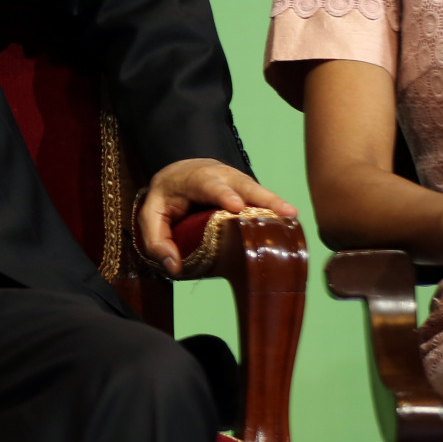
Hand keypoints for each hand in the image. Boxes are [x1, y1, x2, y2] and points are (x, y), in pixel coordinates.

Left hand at [140, 157, 297, 275]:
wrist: (180, 173)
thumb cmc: (166, 198)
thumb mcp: (150, 216)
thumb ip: (156, 241)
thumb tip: (174, 268)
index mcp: (192, 179)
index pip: (207, 184)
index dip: (222, 193)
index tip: (236, 205)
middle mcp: (218, 176)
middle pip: (240, 183)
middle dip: (260, 197)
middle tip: (282, 211)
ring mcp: (235, 181)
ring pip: (255, 189)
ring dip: (273, 202)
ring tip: (292, 216)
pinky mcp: (246, 191)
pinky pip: (261, 198)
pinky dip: (274, 208)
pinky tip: (290, 222)